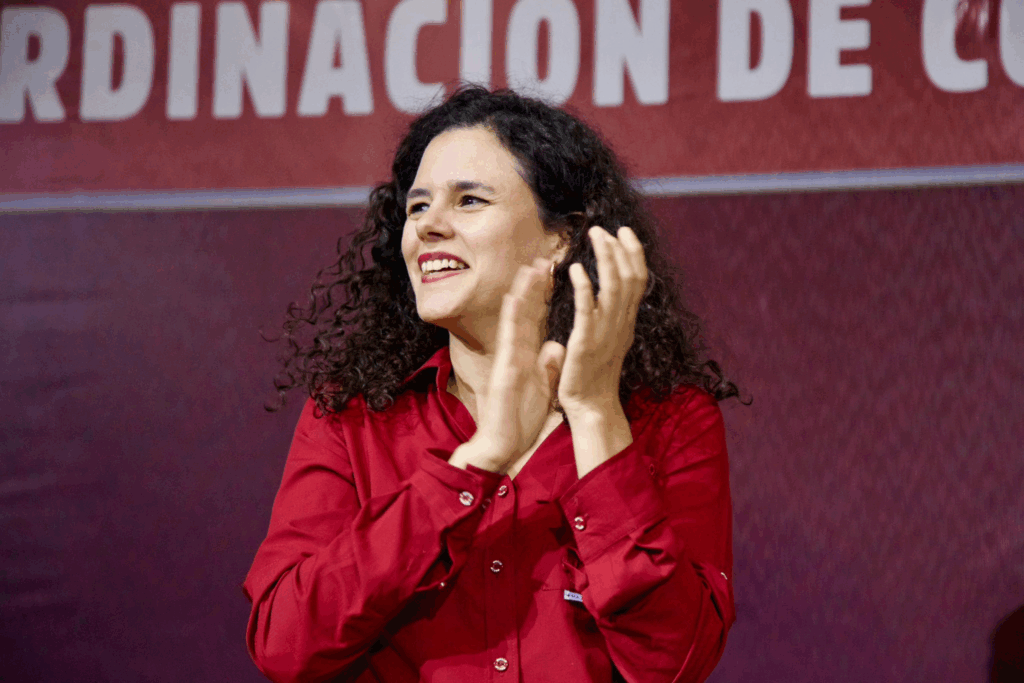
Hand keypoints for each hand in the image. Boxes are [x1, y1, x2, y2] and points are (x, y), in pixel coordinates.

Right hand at [461, 257, 563, 470]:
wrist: (502, 443)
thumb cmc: (520, 418)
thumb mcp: (542, 386)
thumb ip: (547, 365)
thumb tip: (555, 346)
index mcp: (528, 355)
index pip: (538, 319)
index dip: (545, 296)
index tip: (554, 272)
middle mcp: (517, 351)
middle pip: (527, 313)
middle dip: (535, 286)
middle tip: (544, 258)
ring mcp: (509, 358)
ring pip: (515, 319)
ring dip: (522, 293)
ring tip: (529, 268)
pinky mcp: (504, 370)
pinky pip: (508, 341)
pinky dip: (511, 319)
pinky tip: (514, 298)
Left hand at [553, 226, 647, 418]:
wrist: (592, 407)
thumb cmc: (596, 376)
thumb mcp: (610, 341)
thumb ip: (611, 318)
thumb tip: (609, 297)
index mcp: (626, 322)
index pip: (637, 281)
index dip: (634, 254)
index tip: (625, 232)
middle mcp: (621, 324)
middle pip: (630, 278)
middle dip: (620, 249)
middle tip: (605, 229)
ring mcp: (605, 333)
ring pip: (613, 287)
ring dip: (605, 258)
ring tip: (594, 236)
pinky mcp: (585, 342)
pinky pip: (587, 309)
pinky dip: (584, 286)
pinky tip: (576, 269)